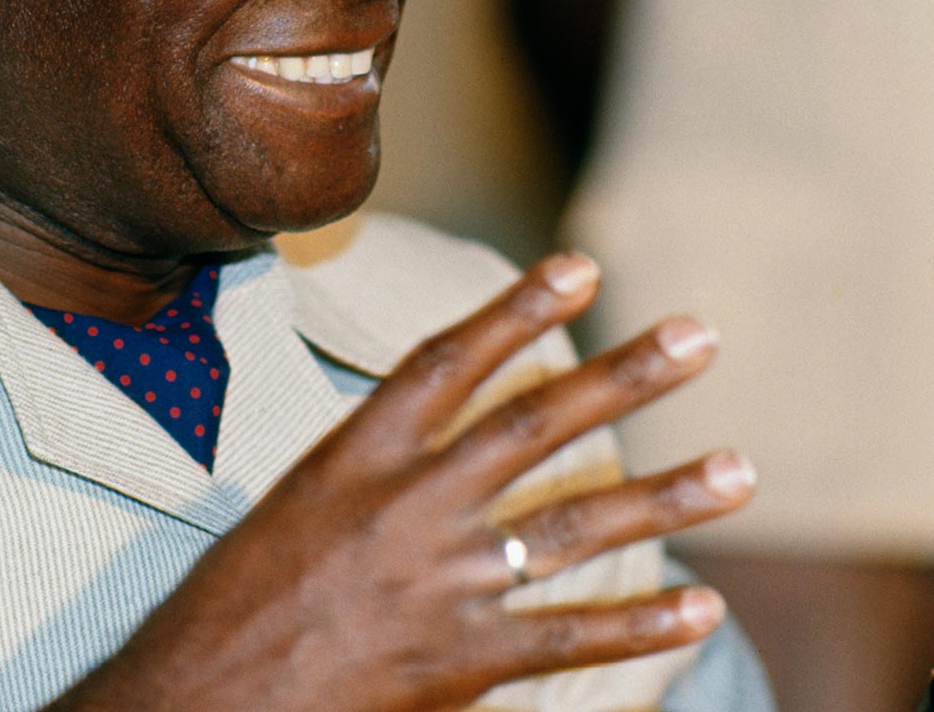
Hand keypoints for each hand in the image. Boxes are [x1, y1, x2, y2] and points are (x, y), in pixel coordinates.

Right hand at [63, 254, 753, 710]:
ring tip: (740, 470)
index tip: (579, 265)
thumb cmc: (232, 606)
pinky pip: (571, 635)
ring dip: (668, 496)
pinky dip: (642, 623)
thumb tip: (438, 443)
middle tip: (700, 336)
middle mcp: (408, 503)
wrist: (192, 701)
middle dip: (626, 377)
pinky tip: (701, 607)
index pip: (450, 359)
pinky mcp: (460, 658)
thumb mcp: (292, 507)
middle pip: (537, 424)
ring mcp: (441, 581)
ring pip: (576, 524)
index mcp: (355, 454)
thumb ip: (373, 470)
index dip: (518, 308)